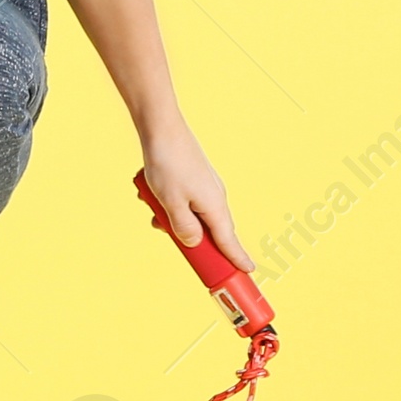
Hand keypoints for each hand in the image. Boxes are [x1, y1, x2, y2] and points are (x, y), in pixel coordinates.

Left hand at [141, 124, 253, 271]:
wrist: (161, 129)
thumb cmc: (168, 165)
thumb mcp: (172, 204)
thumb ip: (183, 229)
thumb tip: (194, 243)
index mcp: (214, 207)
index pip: (229, 240)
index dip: (238, 258)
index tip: (249, 271)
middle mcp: (214, 198)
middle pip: (210, 231)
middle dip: (190, 239)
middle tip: (174, 237)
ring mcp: (204, 187)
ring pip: (192, 216)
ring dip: (172, 218)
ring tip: (154, 208)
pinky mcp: (193, 179)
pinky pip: (183, 201)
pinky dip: (168, 203)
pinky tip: (151, 195)